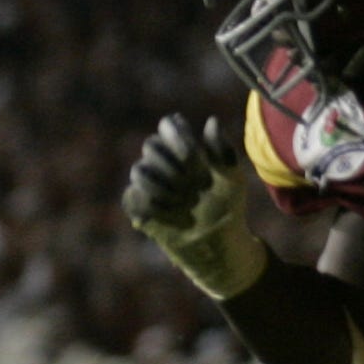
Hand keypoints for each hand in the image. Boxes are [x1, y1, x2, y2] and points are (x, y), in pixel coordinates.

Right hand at [122, 114, 269, 299]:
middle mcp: (165, 164)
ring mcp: (150, 185)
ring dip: (160, 184)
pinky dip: (150, 204)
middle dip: (171, 162)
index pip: (168, 126)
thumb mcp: (232, 178)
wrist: (219, 242)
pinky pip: (132, 197)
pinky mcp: (140, 207)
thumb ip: (222, 150)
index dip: (175, 134)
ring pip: (138, 170)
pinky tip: (170, 213)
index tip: (193, 154)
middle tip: (192, 181)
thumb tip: (210, 122)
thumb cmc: (228, 207)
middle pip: (150, 145)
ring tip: (180, 199)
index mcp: (185, 151)